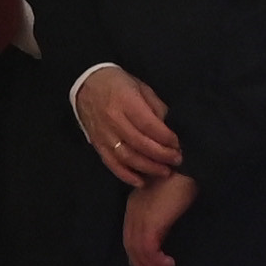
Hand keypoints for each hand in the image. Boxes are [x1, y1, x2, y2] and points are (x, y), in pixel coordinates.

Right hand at [76, 65, 183, 183]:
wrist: (85, 84)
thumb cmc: (117, 83)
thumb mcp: (140, 87)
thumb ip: (156, 107)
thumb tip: (170, 128)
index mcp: (126, 101)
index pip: (149, 125)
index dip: (166, 137)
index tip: (179, 144)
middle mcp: (114, 120)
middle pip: (140, 143)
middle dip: (162, 155)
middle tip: (177, 160)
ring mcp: (104, 134)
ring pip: (127, 157)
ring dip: (148, 167)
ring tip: (165, 171)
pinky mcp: (97, 145)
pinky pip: (112, 164)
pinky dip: (126, 175)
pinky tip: (141, 181)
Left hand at [121, 168, 198, 265]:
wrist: (186, 167)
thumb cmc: (181, 179)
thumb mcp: (167, 201)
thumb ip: (161, 217)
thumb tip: (161, 239)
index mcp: (135, 204)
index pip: (129, 234)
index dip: (135, 252)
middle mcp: (133, 212)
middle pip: (130, 244)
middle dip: (139, 263)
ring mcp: (140, 217)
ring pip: (138, 250)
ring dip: (151, 265)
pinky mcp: (150, 223)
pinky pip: (149, 249)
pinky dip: (157, 260)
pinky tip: (169, 263)